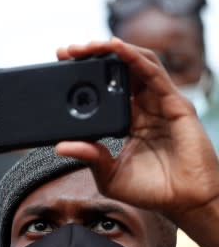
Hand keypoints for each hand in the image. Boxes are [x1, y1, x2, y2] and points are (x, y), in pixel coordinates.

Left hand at [54, 38, 218, 223]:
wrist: (186, 202)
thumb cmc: (152, 191)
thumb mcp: (109, 176)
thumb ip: (89, 157)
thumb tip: (60, 146)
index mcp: (128, 120)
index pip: (105, 88)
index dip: (85, 75)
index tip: (61, 67)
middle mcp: (144, 107)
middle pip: (118, 70)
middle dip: (93, 55)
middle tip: (66, 50)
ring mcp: (160, 103)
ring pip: (136, 64)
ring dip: (111, 49)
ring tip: (86, 45)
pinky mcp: (175, 103)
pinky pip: (153, 72)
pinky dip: (133, 57)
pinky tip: (116, 48)